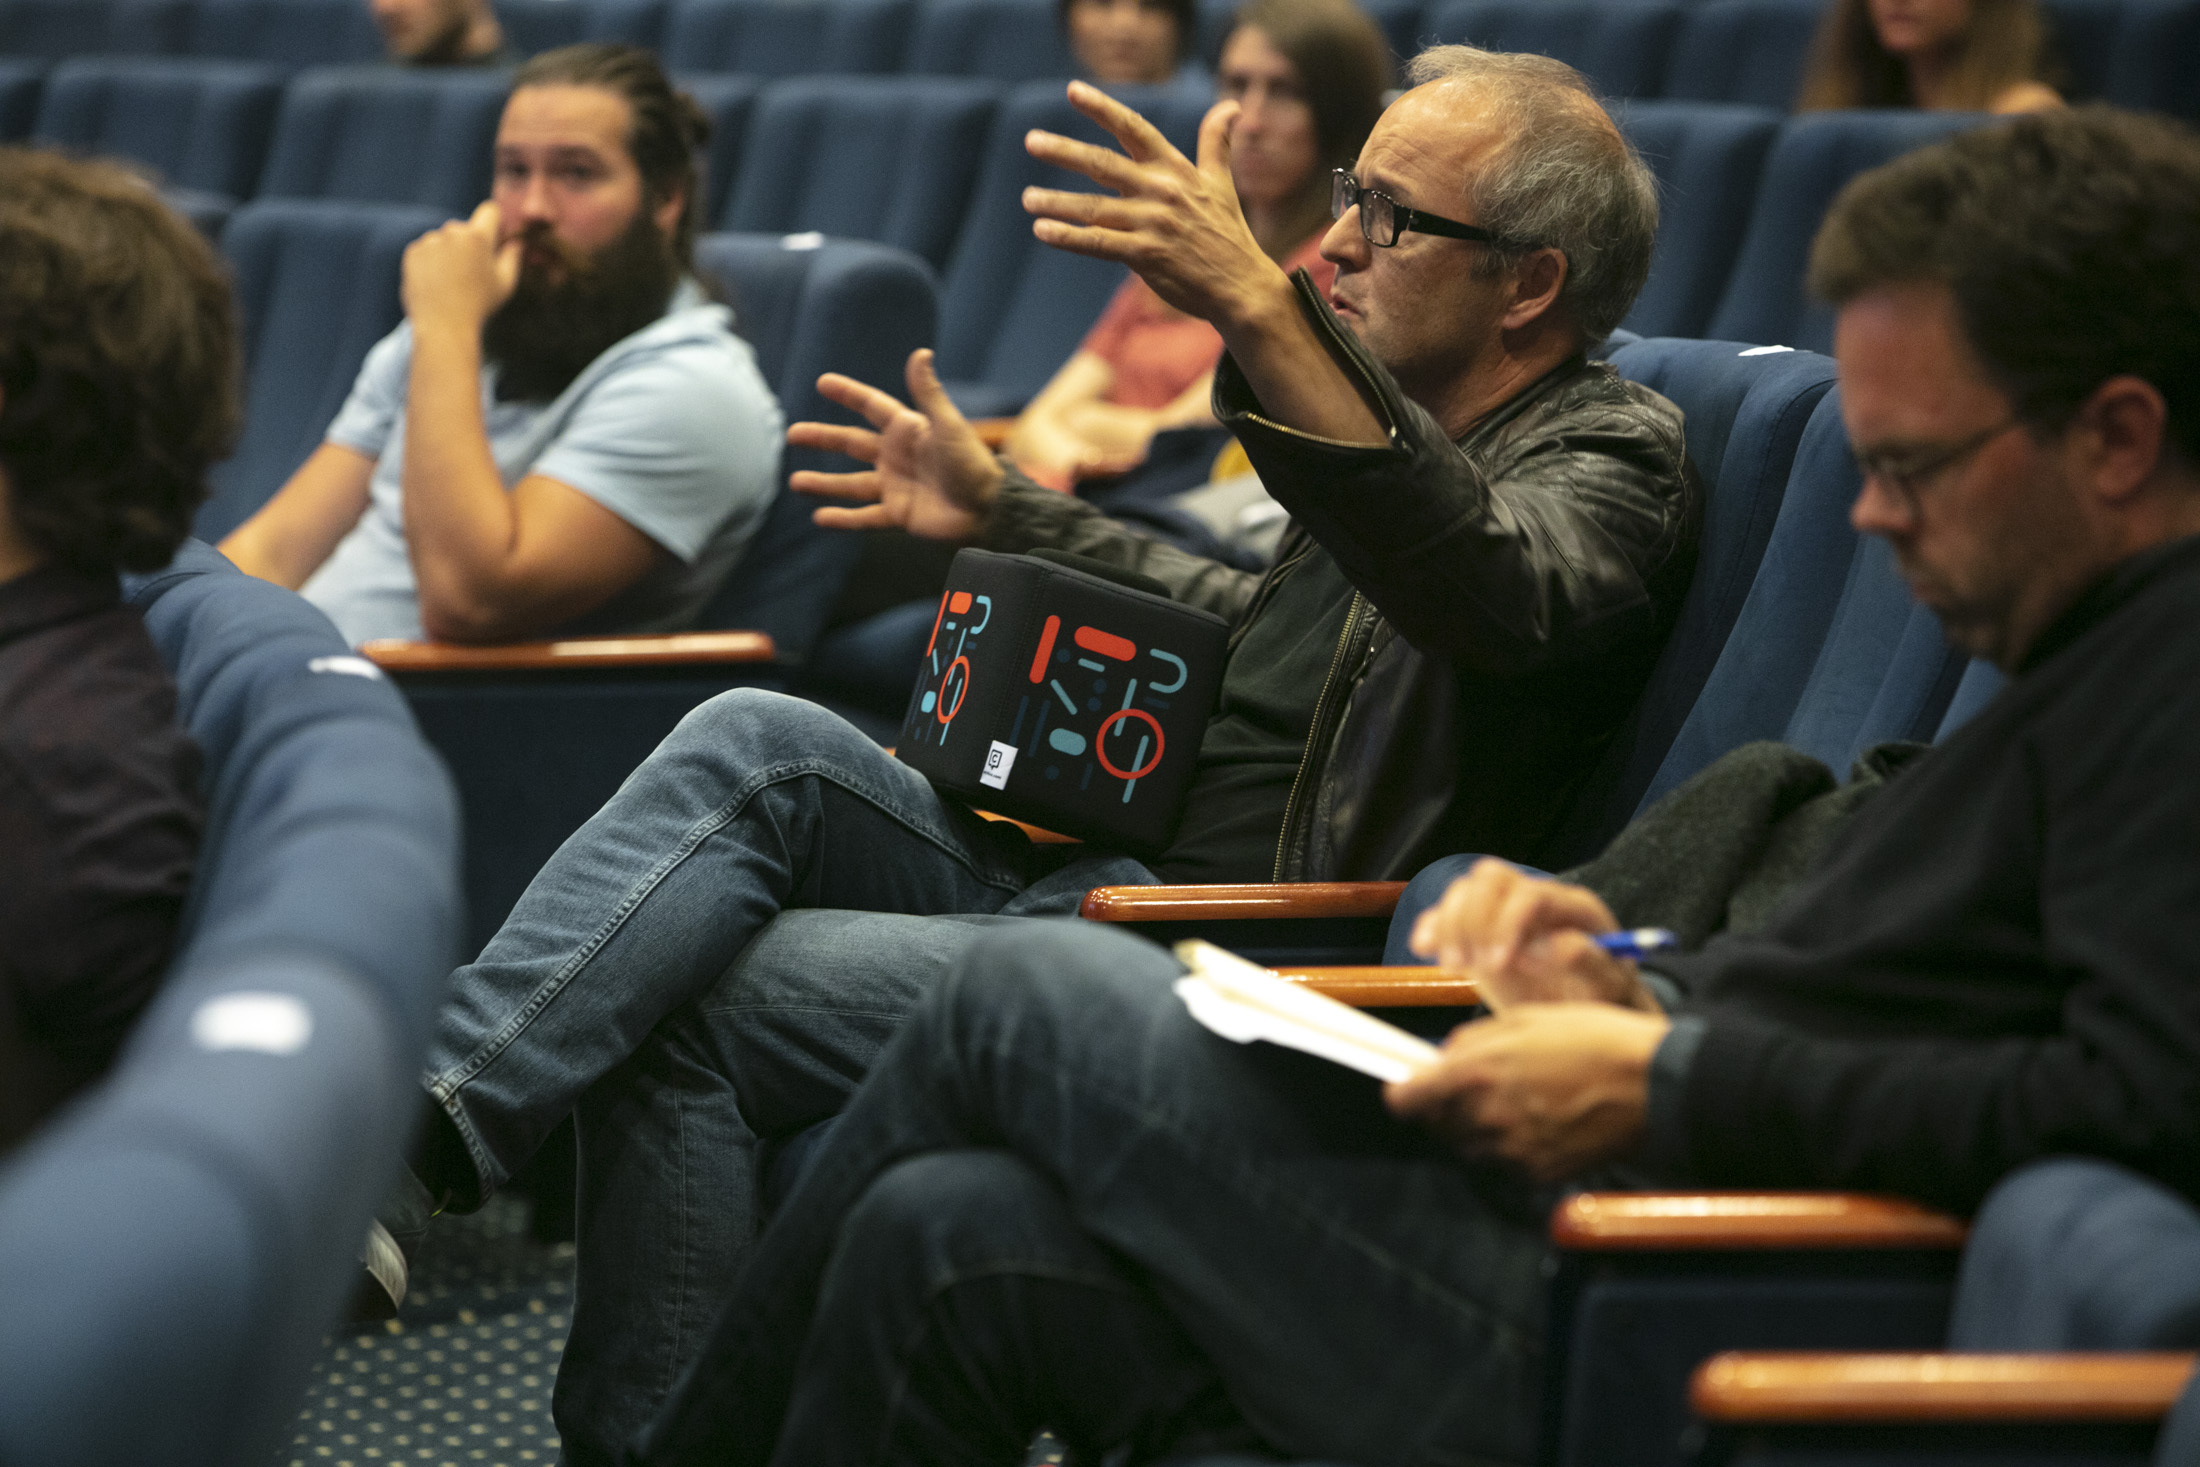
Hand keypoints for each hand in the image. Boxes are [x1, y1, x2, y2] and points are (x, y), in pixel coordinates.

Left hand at [402, 201, 518, 335]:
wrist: (443, 326)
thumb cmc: (479, 306)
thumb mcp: (505, 284)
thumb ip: (513, 258)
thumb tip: (517, 243)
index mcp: (478, 236)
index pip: (489, 210)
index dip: (494, 222)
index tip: (494, 237)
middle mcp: (452, 232)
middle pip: (465, 228)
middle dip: (469, 244)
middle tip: (471, 273)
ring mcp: (430, 241)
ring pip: (443, 240)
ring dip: (448, 253)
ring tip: (451, 283)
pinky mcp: (413, 252)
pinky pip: (425, 250)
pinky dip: (431, 263)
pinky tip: (436, 284)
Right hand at [787, 349, 1005, 540]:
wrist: (988, 508)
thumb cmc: (972, 463)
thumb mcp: (947, 425)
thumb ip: (928, 392)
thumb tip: (921, 352)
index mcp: (907, 430)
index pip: (871, 407)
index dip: (849, 394)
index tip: (823, 383)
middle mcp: (897, 456)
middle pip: (852, 444)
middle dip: (823, 438)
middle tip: (793, 434)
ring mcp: (895, 485)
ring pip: (851, 484)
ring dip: (824, 483)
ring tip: (795, 482)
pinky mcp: (899, 514)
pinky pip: (865, 516)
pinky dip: (843, 518)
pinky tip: (819, 517)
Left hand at [1022, 83, 1290, 334]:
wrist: (1242, 285)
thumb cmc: (1229, 233)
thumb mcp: (1222, 183)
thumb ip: (1217, 143)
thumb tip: (1231, 106)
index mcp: (1175, 170)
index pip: (1134, 129)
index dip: (1102, 108)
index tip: (1072, 90)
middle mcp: (1161, 192)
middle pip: (1104, 165)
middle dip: (1065, 151)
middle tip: (1031, 140)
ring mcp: (1153, 224)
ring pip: (1094, 208)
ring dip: (1057, 202)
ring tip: (1027, 197)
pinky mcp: (1146, 256)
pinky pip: (1099, 243)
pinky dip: (1069, 237)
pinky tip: (1043, 230)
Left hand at [1385, 1004, 1669, 1181]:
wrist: (1653, 1083)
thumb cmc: (1592, 1039)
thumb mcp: (1525, 1018)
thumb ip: (1474, 1041)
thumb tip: (1444, 1057)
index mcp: (1476, 1073)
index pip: (1405, 1101)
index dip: (1405, 1091)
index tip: (1413, 1084)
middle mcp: (1486, 1117)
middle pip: (1437, 1125)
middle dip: (1446, 1107)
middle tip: (1477, 1086)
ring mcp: (1513, 1151)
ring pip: (1470, 1146)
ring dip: (1478, 1128)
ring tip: (1516, 1101)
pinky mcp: (1539, 1172)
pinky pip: (1506, 1163)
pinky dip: (1511, 1147)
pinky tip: (1541, 1121)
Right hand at [1409, 858, 1660, 1011]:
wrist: (1584, 1009)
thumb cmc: (1603, 996)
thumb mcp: (1609, 984)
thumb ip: (1591, 962)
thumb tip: (1556, 947)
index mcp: (1571, 905)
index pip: (1530, 894)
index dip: (1507, 924)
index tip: (1500, 965)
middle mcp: (1535, 898)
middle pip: (1489, 878)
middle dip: (1473, 920)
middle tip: (1470, 964)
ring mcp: (1504, 911)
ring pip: (1464, 890)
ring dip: (1448, 925)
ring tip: (1453, 966)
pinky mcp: (1478, 930)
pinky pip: (1445, 912)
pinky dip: (1430, 927)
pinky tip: (1425, 950)